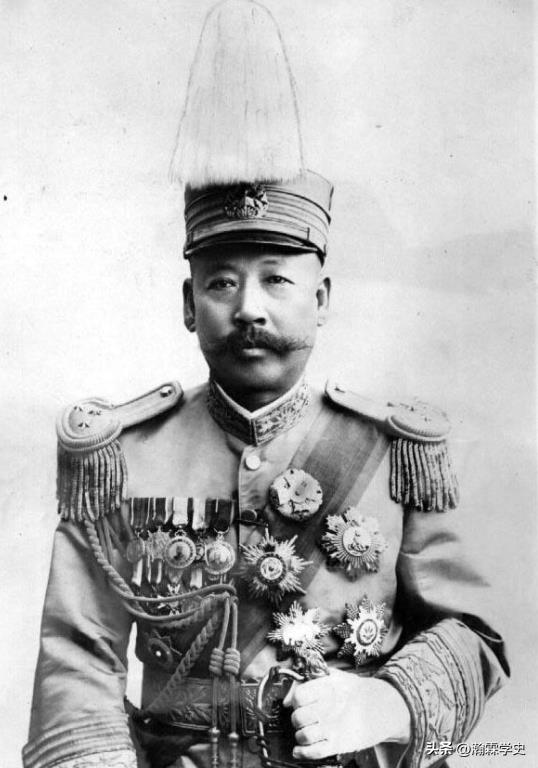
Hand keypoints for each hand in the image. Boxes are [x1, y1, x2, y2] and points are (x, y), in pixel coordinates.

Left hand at [282, 669, 410, 759]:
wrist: (381, 706)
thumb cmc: (354, 691)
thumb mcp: (334, 677)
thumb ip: (309, 682)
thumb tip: (287, 698)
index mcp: (327, 688)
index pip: (299, 696)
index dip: (296, 700)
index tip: (300, 701)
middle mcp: (329, 707)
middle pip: (298, 717)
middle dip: (298, 718)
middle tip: (305, 716)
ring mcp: (334, 727)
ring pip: (304, 735)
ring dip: (300, 735)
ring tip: (306, 730)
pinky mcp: (339, 743)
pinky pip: (315, 752)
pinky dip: (303, 752)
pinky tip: (299, 749)